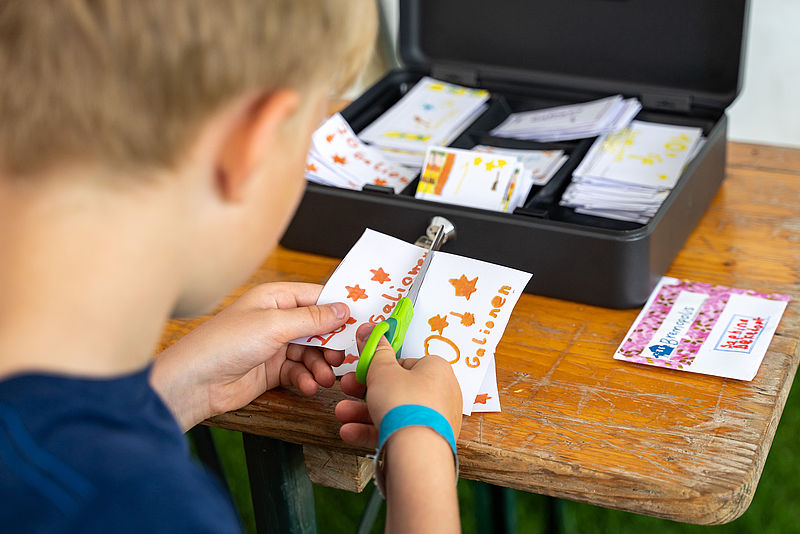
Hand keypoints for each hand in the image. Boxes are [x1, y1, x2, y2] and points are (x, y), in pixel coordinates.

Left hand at [151, 282, 348, 429]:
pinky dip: (306, 379)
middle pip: (318, 327)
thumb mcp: (274, 325)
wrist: (195, 383)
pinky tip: (308, 386)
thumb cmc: (225, 344)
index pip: (317, 297)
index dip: (340, 309)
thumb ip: (312, 318)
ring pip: (311, 352)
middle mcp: (276, 319)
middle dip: (332, 343)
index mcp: (275, 298)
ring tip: (325, 378)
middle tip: (344, 357)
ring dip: (321, 366)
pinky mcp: (271, 369)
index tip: (362, 322)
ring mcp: (274, 345)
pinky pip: (299, 371)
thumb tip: (344, 309)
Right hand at [334, 323, 461, 448]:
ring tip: (341, 414)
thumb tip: (370, 329)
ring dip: (362, 412)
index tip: (359, 370)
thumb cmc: (405, 406)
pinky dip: (374, 430)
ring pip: (394, 411)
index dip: (378, 367)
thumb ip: (374, 350)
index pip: (404, 362)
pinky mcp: (426, 442)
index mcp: (436, 369)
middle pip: (397, 388)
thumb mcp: (382, 370)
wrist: (417, 455)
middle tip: (346, 389)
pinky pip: (397, 430)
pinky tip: (350, 431)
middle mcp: (441, 393)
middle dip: (364, 391)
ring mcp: (435, 420)